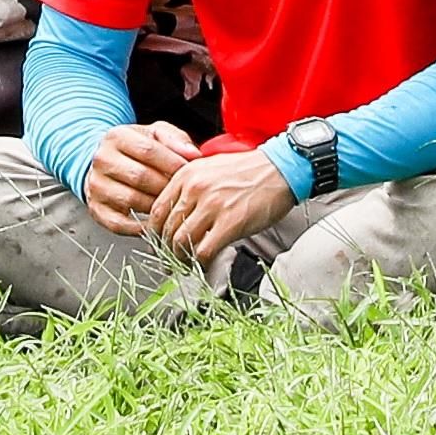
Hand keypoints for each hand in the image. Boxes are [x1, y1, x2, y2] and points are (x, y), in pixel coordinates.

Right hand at [77, 121, 196, 235]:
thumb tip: (193, 155)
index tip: (191, 172)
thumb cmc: (138, 150)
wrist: (108, 164)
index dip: (173, 163)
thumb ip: (175, 139)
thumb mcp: (155, 135)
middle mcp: (102, 160)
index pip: (148, 150)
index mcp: (116, 137)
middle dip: (167, 186)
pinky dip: (141, 228)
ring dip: (156, 207)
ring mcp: (96, 186)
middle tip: (185, 192)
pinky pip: (120, 224)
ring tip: (173, 206)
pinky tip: (157, 223)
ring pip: (131, 200)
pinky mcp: (96, 209)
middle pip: (140, 177)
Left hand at [148, 145, 298, 264]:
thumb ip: (189, 187)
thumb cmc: (248, 170)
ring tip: (186, 265)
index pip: (157, 210)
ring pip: (181, 242)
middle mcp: (195, 189)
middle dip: (167, 250)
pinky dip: (200, 263)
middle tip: (171, 259)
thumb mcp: (209, 168)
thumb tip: (176, 214)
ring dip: (181, 259)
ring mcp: (212, 206)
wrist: (280, 169)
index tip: (159, 243)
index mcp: (186, 175)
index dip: (155, 232)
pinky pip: (204, 251)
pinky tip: (204, 266)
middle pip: (167, 229)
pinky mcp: (230, 223)